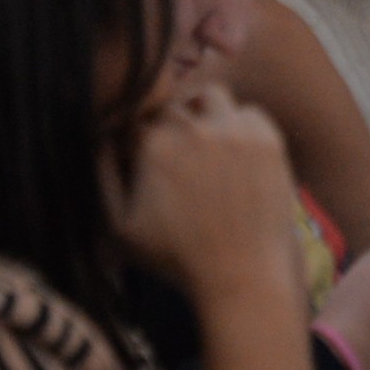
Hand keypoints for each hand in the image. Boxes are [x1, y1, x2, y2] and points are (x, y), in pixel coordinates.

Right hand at [109, 83, 304, 310]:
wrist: (242, 272)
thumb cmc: (175, 256)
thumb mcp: (120, 226)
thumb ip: (103, 176)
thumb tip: (100, 138)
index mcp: (154, 144)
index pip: (135, 115)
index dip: (134, 135)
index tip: (139, 156)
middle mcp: (195, 127)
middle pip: (172, 104)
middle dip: (167, 125)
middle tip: (174, 159)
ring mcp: (236, 129)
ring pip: (211, 97)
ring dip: (203, 114)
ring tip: (203, 149)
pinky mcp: (269, 138)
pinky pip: (249, 113)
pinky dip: (239, 126)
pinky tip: (234, 156)